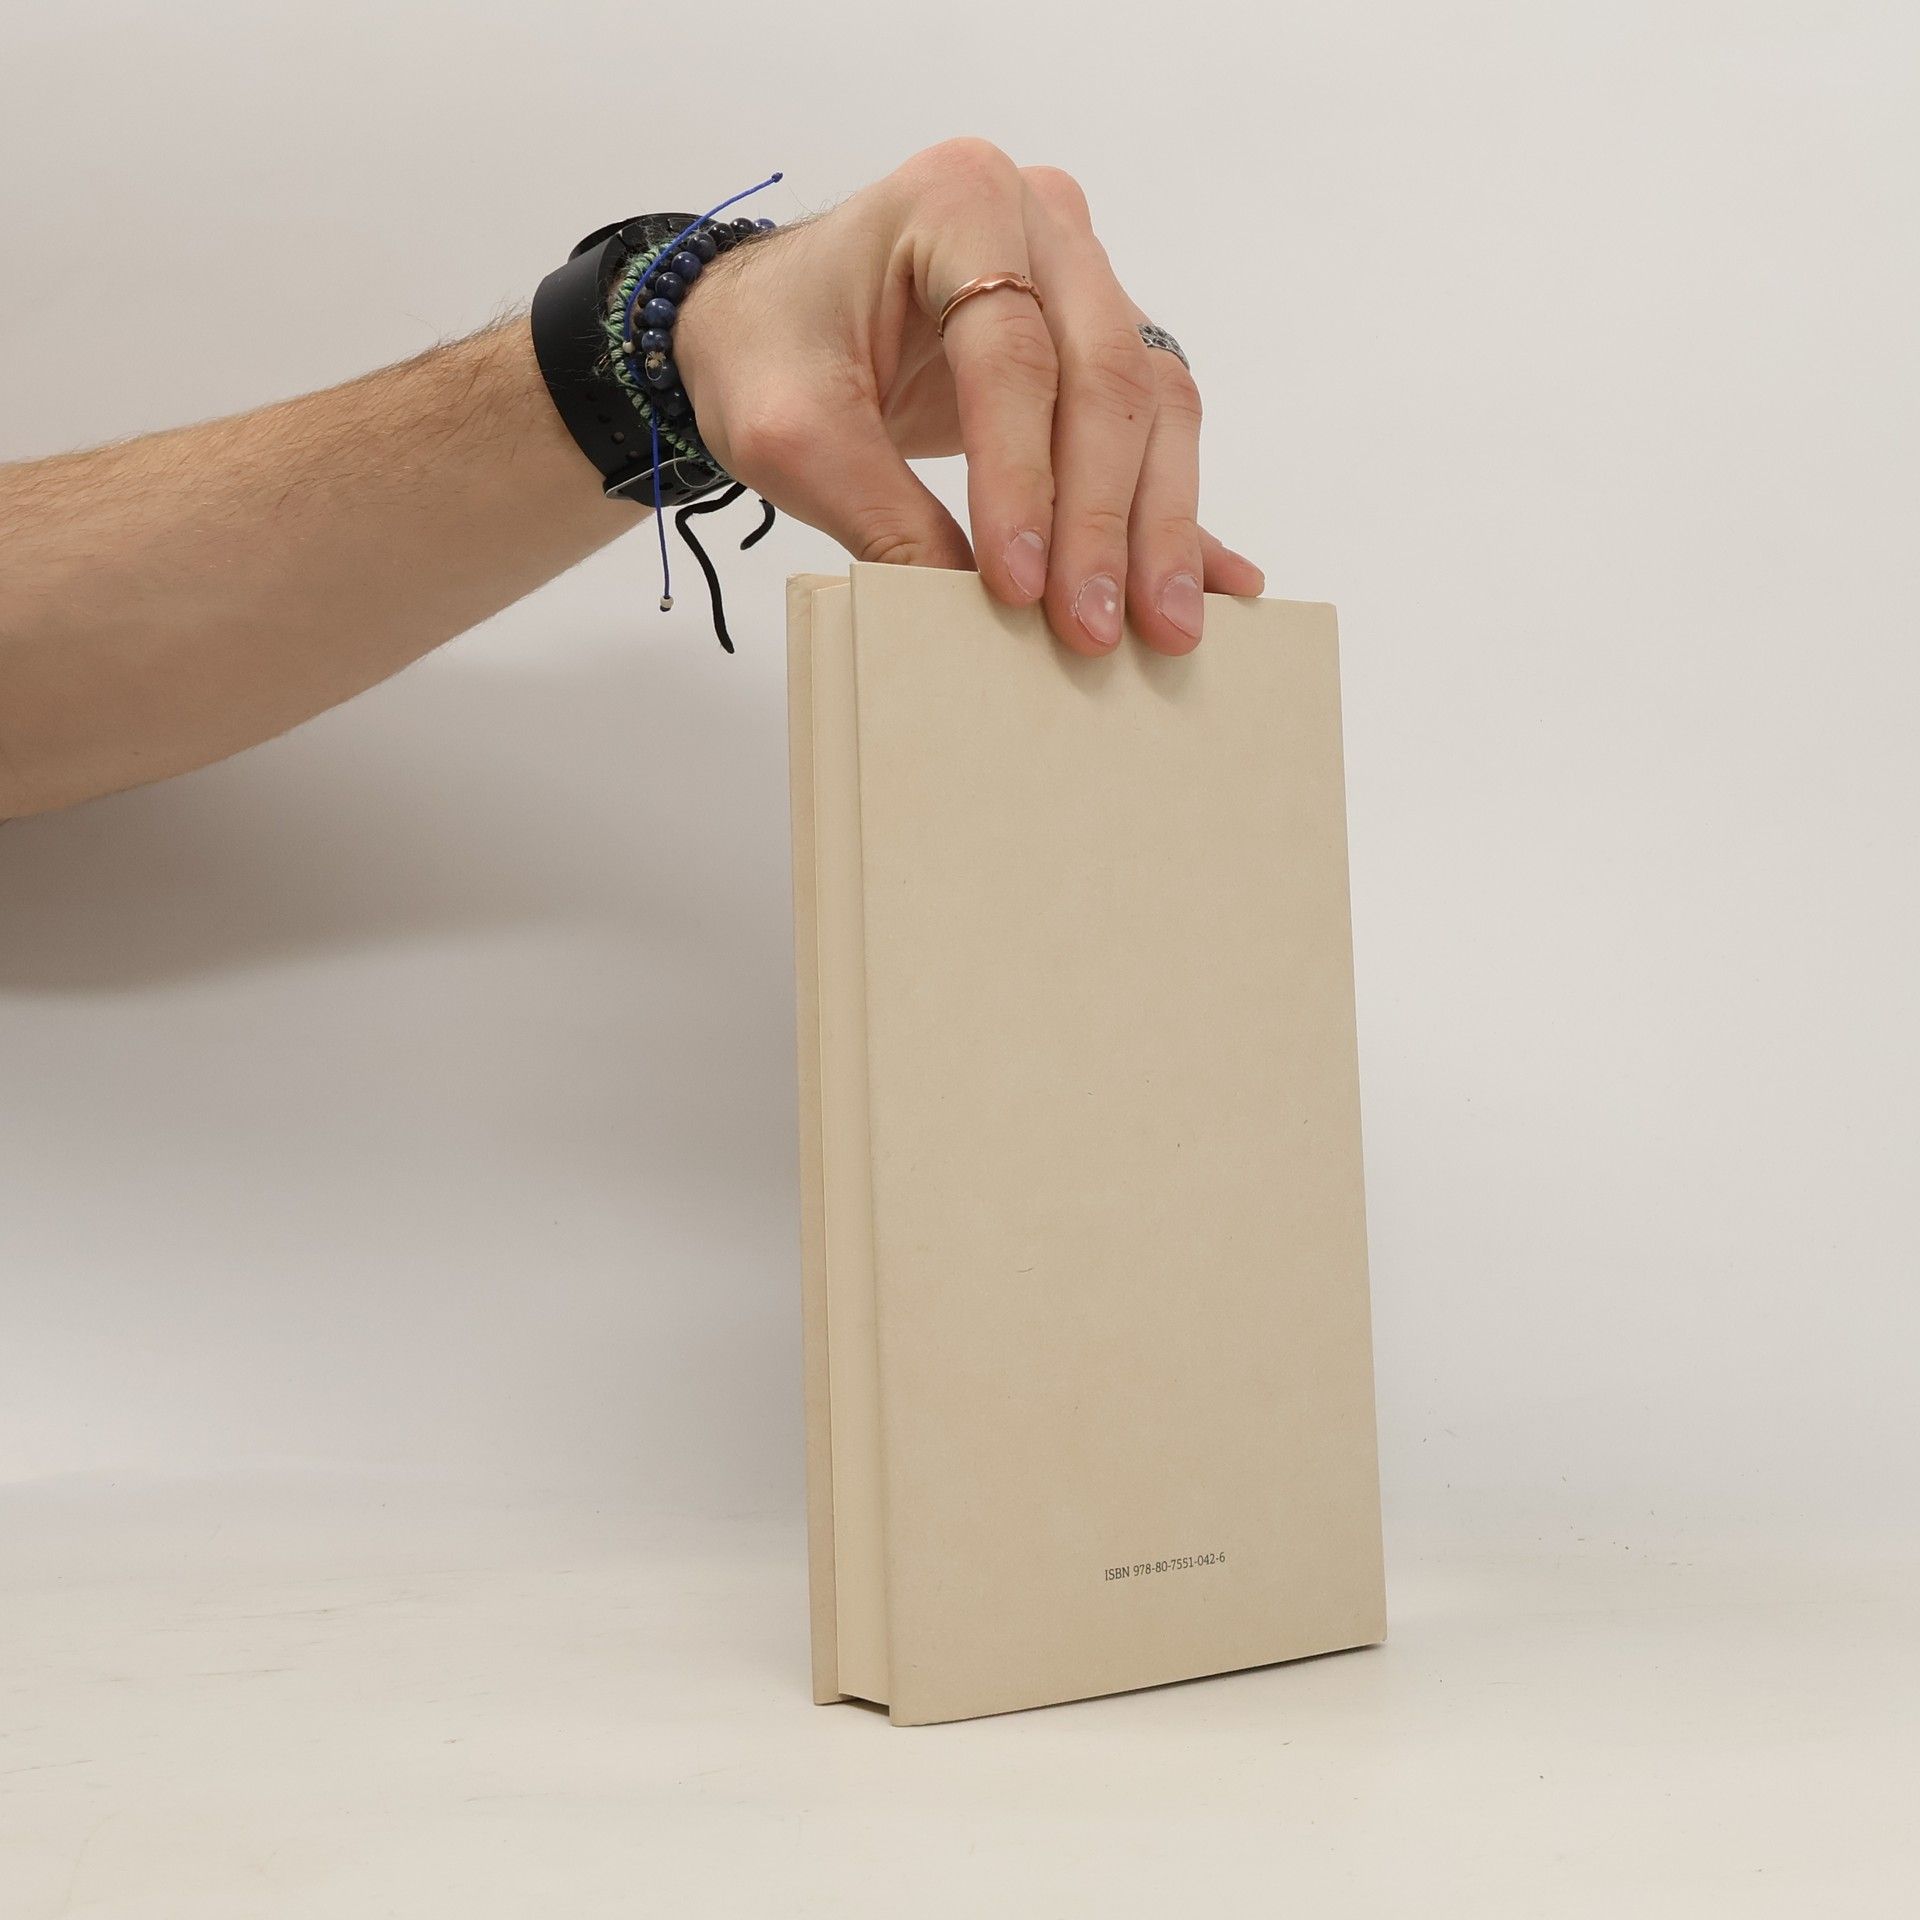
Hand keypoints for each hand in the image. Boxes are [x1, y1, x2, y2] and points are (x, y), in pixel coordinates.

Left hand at [672, 139, 1264, 656]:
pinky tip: (1217, 583)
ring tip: (1161, 626)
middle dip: (1105, 518)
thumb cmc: (766, 352)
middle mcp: (1042, 223)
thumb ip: (882, 515)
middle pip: (1106, 376)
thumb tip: (977, 619)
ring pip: (1152, 404)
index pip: (1014, 354)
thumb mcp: (791, 434)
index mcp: (958, 201)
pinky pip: (1155, 429)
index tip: (1016, 586)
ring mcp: (1084, 279)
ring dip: (1155, 524)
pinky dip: (1176, 512)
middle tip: (1095, 625)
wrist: (757, 324)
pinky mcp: (1100, 344)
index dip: (1023, 479)